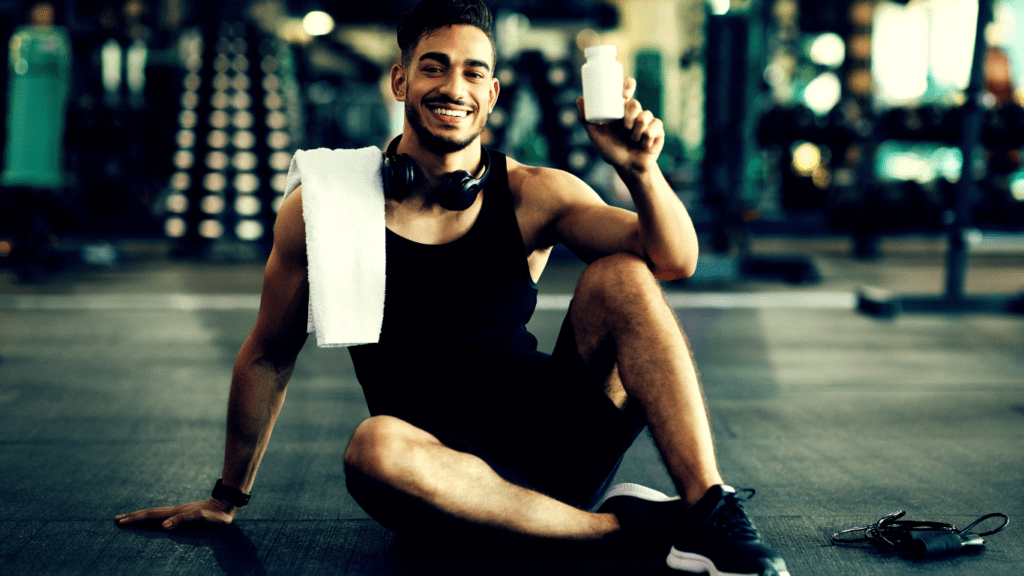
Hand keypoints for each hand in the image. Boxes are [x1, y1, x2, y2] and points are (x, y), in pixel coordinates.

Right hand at [115, 498, 236, 529]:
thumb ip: (183, 520)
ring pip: (156, 513)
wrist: (228, 504)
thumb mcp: (201, 517)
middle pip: (150, 513)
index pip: (151, 516)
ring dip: (141, 516)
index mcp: (175, 513)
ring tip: (129, 517)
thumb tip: (163, 526)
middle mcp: (175, 511)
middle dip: (133, 517)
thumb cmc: (216, 515)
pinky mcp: (185, 513)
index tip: (120, 522)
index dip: (136, 519)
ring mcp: (179, 511)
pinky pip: (164, 515)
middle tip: (116, 520)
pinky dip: (153, 517)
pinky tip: (153, 520)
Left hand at [577, 77, 664, 174]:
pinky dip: (646, 138)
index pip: (627, 90)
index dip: (628, 85)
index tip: (625, 93)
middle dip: (630, 115)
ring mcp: (648, 121)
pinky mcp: (658, 130)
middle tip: (625, 127)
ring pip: (645, 116)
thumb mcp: (596, 135)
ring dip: (637, 132)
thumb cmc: (611, 151)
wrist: (628, 167)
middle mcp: (635, 113)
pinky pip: (654, 127)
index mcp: (622, 110)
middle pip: (635, 103)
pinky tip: (644, 145)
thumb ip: (586, 119)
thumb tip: (579, 99)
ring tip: (632, 140)